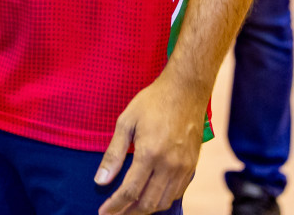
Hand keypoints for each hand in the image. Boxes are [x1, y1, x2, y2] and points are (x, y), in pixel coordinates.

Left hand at [94, 72, 207, 214]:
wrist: (186, 91)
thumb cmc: (152, 102)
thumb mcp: (126, 122)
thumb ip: (113, 154)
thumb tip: (100, 180)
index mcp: (150, 154)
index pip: (130, 191)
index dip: (115, 206)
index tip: (103, 213)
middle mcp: (169, 165)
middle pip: (148, 203)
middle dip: (129, 213)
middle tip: (114, 214)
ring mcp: (184, 168)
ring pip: (164, 202)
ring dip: (146, 210)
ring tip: (129, 210)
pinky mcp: (192, 166)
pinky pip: (177, 193)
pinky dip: (162, 201)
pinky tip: (150, 198)